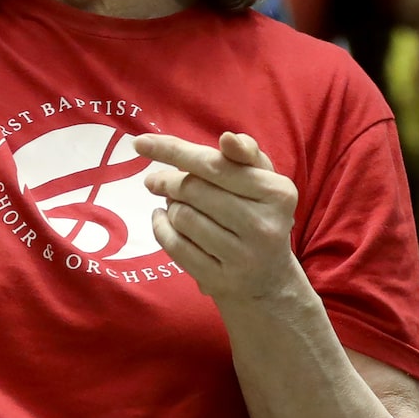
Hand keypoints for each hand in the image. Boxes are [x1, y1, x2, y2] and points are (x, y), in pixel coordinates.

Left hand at [135, 131, 305, 309]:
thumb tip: (227, 138)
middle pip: (194, 189)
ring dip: (169, 206)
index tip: (141, 143)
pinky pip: (175, 246)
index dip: (174, 151)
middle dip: (167, 181)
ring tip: (173, 204)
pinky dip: (161, 228)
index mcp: (277, 192)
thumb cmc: (260, 215)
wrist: (268, 279)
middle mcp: (263, 225)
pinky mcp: (220, 279)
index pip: (216, 164)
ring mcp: (241, 256)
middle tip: (155, 181)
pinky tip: (163, 220)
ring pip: (182, 217)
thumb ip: (246, 154)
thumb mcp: (264, 181)